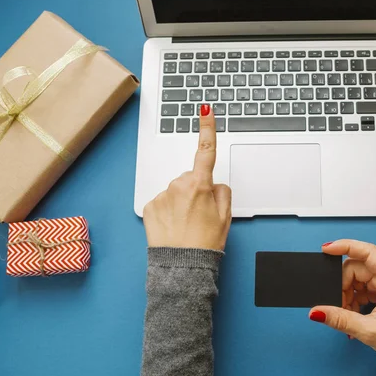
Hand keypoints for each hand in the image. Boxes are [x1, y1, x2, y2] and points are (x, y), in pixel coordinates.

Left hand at [143, 104, 231, 250]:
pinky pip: (162, 201)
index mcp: (200, 185)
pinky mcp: (149, 206)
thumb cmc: (206, 243)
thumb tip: (214, 184)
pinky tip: (173, 225)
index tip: (206, 110)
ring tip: (185, 223)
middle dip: (195, 189)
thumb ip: (223, 192)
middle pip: (189, 177)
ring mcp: (162, 196)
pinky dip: (168, 210)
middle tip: (200, 214)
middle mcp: (178, 186)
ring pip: (175, 189)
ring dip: (180, 200)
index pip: (206, 150)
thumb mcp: (226, 216)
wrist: (182, 266)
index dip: (207, 128)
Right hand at [309, 240, 375, 359]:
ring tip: (347, 312)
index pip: (368, 252)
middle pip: (356, 267)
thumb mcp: (370, 331)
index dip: (345, 247)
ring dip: (346, 293)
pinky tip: (351, 311)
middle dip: (342, 285)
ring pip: (355, 276)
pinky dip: (352, 297)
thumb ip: (341, 319)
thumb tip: (317, 312)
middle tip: (338, 305)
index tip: (326, 249)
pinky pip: (359, 284)